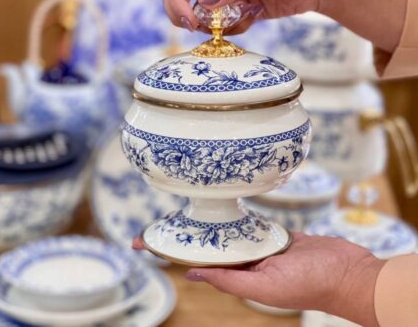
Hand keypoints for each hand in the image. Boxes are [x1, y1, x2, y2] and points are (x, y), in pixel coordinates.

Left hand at [133, 233, 384, 326]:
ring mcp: (260, 247)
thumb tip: (192, 274)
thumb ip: (230, 280)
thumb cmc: (310, 283)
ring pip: (228, 232)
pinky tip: (223, 206)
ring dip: (208, 223)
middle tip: (158, 221)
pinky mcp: (275, 234)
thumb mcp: (266, 285)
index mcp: (239, 276)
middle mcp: (245, 261)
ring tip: (184, 210)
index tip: (144, 243)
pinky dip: (237, 216)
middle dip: (183, 234)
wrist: (346, 272)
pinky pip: (251, 224)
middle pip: (208, 245)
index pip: (196, 262)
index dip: (170, 253)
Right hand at [164, 0, 405, 51]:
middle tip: (198, 29)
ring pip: (200, 15)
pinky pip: (221, 27)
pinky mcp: (238, 10)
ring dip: (209, 25)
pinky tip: (250, 18)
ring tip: (235, 19)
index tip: (189, 21)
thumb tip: (203, 2)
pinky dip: (229, 30)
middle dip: (185, 15)